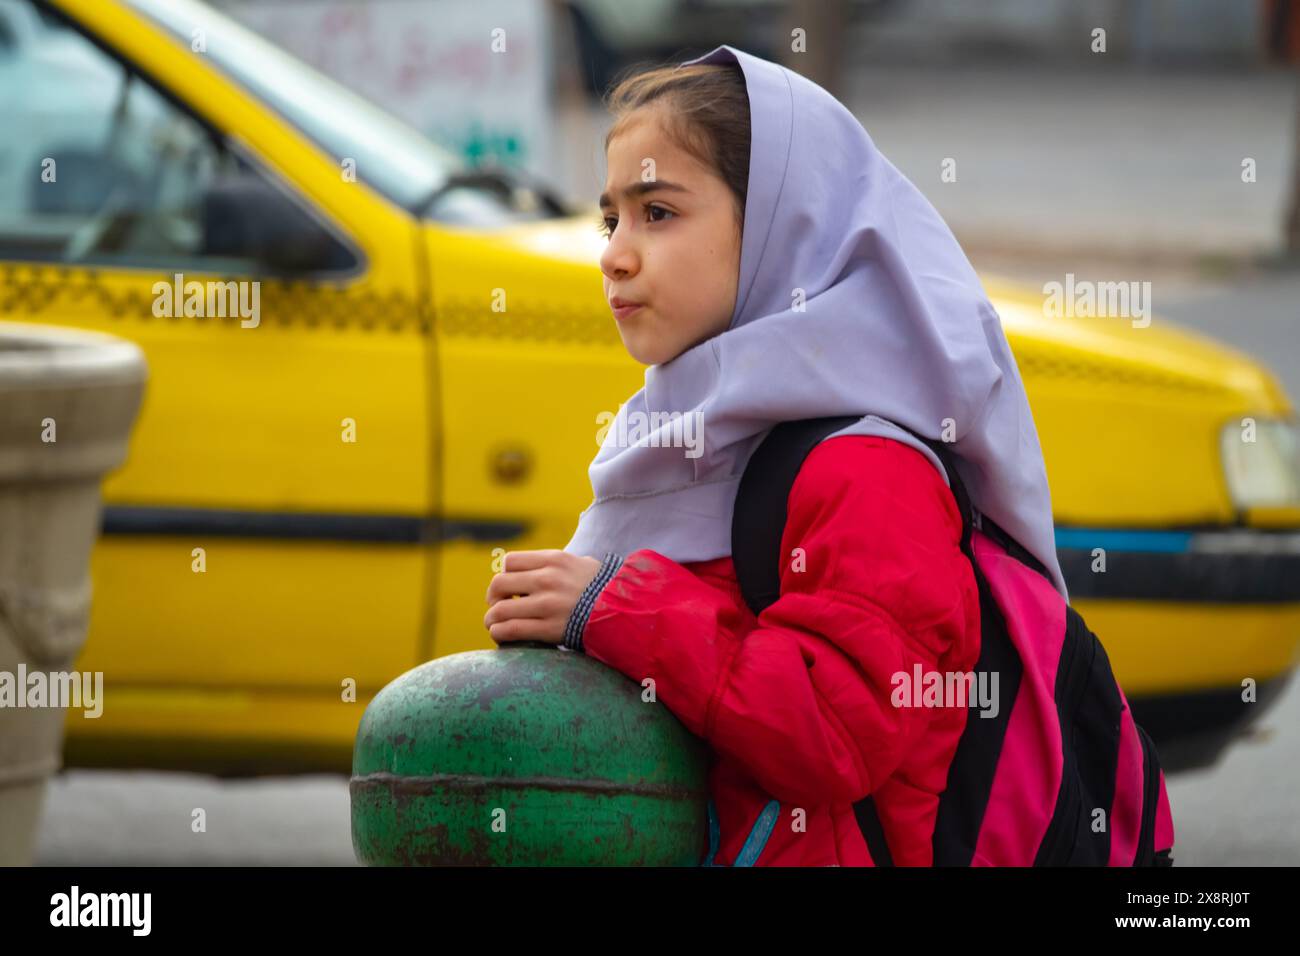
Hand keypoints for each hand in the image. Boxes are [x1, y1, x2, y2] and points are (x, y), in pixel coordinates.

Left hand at [484, 549, 601, 644]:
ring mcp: (548, 604)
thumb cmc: (603, 589)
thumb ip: (557, 565)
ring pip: (501, 610)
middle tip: (497, 606)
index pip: (510, 561)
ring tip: (494, 624)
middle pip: (499, 584)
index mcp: (554, 560)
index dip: (503, 575)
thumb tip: (536, 569)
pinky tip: (501, 636)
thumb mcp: (581, 565)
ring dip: (492, 619)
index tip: (508, 588)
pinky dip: (499, 633)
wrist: (625, 611)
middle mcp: (547, 579)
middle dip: (493, 597)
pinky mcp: (550, 628)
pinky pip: (511, 630)